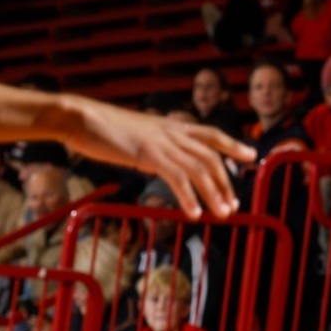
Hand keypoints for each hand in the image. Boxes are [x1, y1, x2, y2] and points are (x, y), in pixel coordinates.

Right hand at [65, 96, 253, 217]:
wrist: (79, 117)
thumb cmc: (100, 128)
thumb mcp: (134, 134)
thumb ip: (150, 144)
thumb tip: (156, 158)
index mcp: (169, 125)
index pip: (210, 133)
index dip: (232, 144)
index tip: (251, 155)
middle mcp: (171, 131)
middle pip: (211, 154)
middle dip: (225, 181)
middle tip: (234, 204)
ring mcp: (161, 141)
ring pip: (199, 167)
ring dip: (214, 193)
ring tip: (223, 214)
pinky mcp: (148, 153)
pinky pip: (176, 177)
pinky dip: (188, 196)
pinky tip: (194, 214)